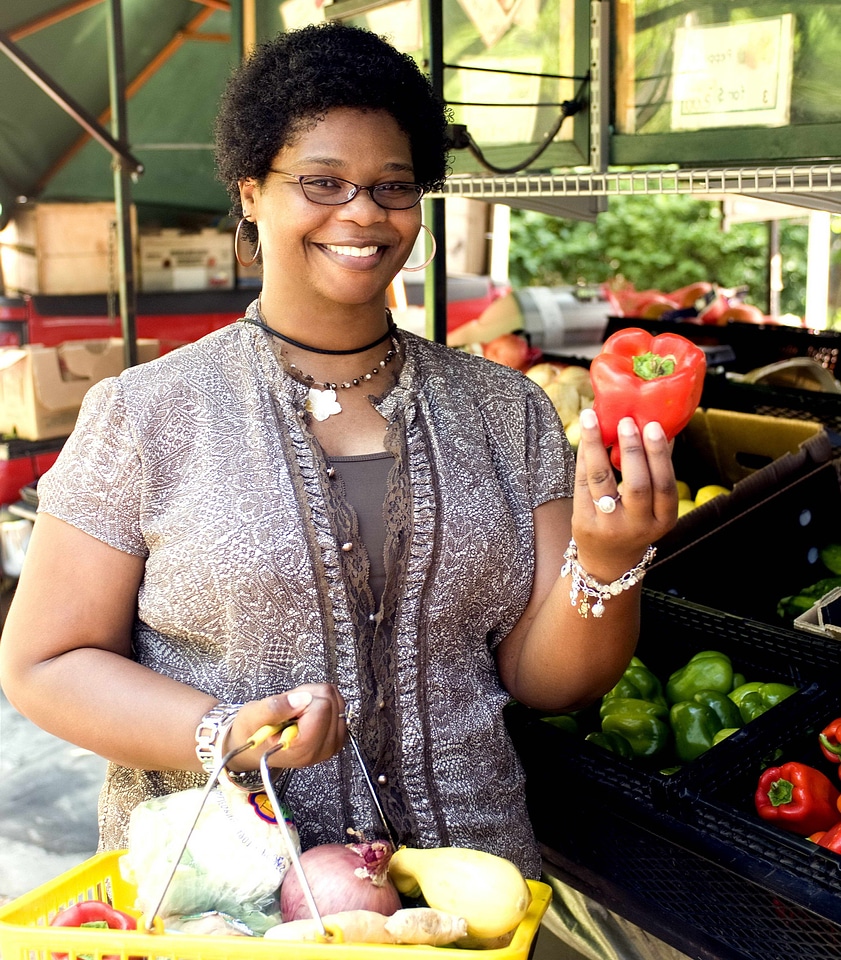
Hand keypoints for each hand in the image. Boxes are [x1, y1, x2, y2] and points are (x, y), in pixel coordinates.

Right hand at [226, 682, 345, 770]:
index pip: (321, 708)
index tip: (288, 708)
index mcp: (303, 748)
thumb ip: (274, 707)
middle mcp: (322, 749)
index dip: (302, 699)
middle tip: (290, 708)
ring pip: (337, 700)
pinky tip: (306, 713)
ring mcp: (332, 743)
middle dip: (309, 696)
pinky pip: (339, 705)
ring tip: (296, 711)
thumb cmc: (253, 733)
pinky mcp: (337, 736)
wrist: (256, 746)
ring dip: (316, 698)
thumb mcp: (252, 716)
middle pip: (331, 701)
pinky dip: (322, 703)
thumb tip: (302, 699)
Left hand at [571, 408, 677, 580]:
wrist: (608, 562)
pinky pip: (582, 483)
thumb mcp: (654, 509)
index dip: (659, 456)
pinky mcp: (583, 522)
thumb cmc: (635, 524)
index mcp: (663, 521)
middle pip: (637, 485)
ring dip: (596, 445)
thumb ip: (655, 476)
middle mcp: (637, 526)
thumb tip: (657, 429)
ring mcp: (608, 526)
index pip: (665, 486)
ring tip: (592, 418)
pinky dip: (584, 457)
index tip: (654, 426)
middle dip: (632, 450)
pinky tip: (585, 436)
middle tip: (626, 421)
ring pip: (601, 480)